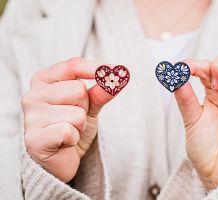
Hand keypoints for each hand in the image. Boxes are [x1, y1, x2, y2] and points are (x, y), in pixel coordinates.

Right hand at [22, 58, 115, 181]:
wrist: (61, 158)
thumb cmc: (72, 125)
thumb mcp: (89, 105)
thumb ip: (101, 91)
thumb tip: (120, 75)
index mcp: (44, 80)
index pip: (73, 65)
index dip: (95, 68)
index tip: (114, 69)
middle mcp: (33, 95)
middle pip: (78, 90)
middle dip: (85, 107)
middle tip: (75, 118)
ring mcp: (31, 117)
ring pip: (77, 114)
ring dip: (80, 126)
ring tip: (69, 130)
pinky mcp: (34, 139)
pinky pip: (68, 131)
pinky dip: (73, 139)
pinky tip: (64, 142)